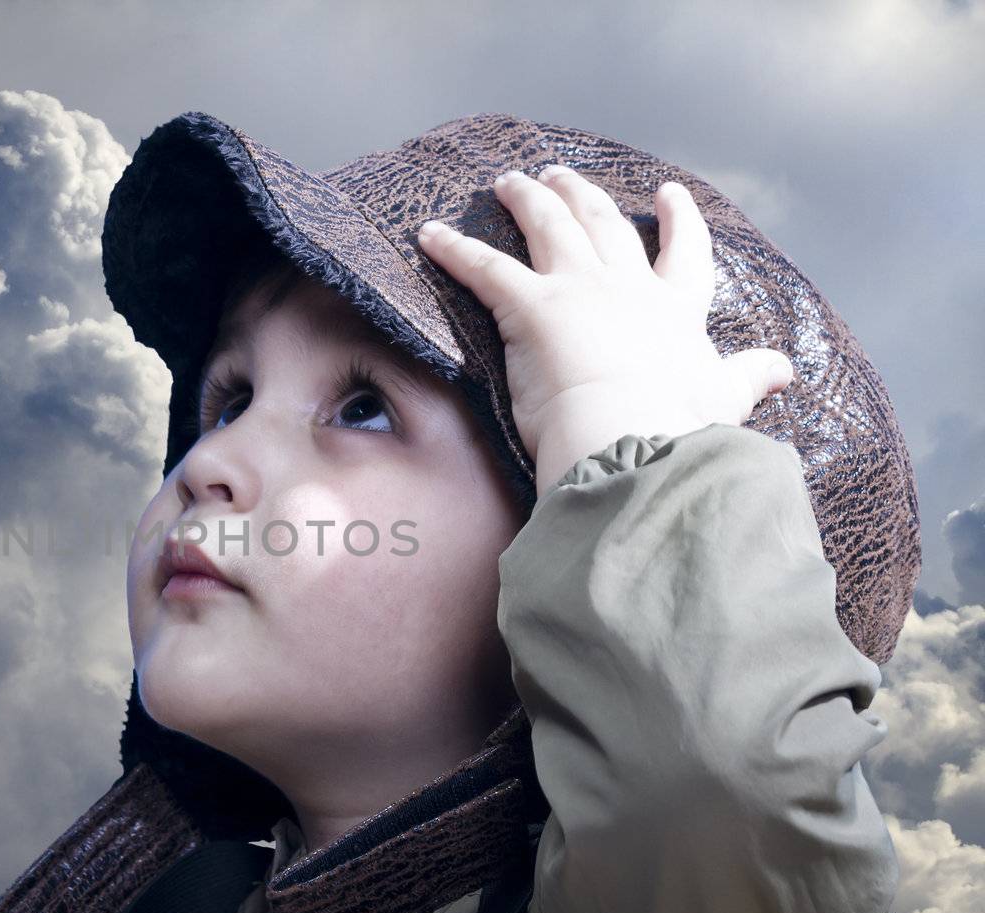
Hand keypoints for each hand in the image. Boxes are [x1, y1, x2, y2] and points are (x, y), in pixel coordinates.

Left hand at [414, 164, 793, 497]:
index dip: (678, 222)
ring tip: (510, 181)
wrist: (635, 435)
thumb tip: (787, 369)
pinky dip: (453, 248)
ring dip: (527, 199)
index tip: (671, 195)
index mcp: (673, 311)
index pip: (682, 255)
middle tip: (561, 175)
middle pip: (603, 225)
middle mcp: (627, 287)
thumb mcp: (723, 400)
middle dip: (580, 195)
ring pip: (549, 226)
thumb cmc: (677, 427)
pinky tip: (428, 234)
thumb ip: (750, 378)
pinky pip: (483, 266)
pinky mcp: (531, 304)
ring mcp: (579, 289)